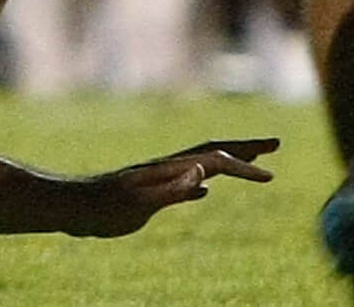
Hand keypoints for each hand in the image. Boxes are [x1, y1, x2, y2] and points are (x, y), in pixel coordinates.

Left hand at [72, 138, 278, 236]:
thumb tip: (204, 175)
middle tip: (277, 144)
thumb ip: (172, 190)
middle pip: (218, 151)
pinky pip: (188, 182)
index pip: (219, 162)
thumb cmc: (105, 208)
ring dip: (232, 160)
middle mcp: (172, 166)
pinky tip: (205, 190)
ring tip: (252, 160)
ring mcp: (163, 176)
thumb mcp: (140, 203)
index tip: (270, 175)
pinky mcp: (152, 191)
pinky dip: (206, 181)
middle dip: (248, 147)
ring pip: (205, 163)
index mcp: (174, 167)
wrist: (76, 208)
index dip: (246, 167)